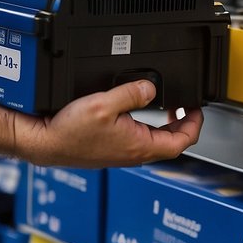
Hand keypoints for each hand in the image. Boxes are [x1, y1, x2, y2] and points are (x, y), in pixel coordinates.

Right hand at [15, 80, 202, 167]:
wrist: (45, 143)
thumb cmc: (70, 132)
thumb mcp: (104, 104)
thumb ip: (131, 93)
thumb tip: (150, 88)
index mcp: (139, 146)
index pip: (181, 141)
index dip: (194, 124)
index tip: (197, 110)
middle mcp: (134, 154)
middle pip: (170, 142)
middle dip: (182, 123)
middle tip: (185, 107)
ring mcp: (122, 153)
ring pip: (154, 141)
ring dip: (164, 125)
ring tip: (167, 108)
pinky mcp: (111, 150)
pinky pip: (138, 140)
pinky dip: (146, 127)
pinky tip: (137, 114)